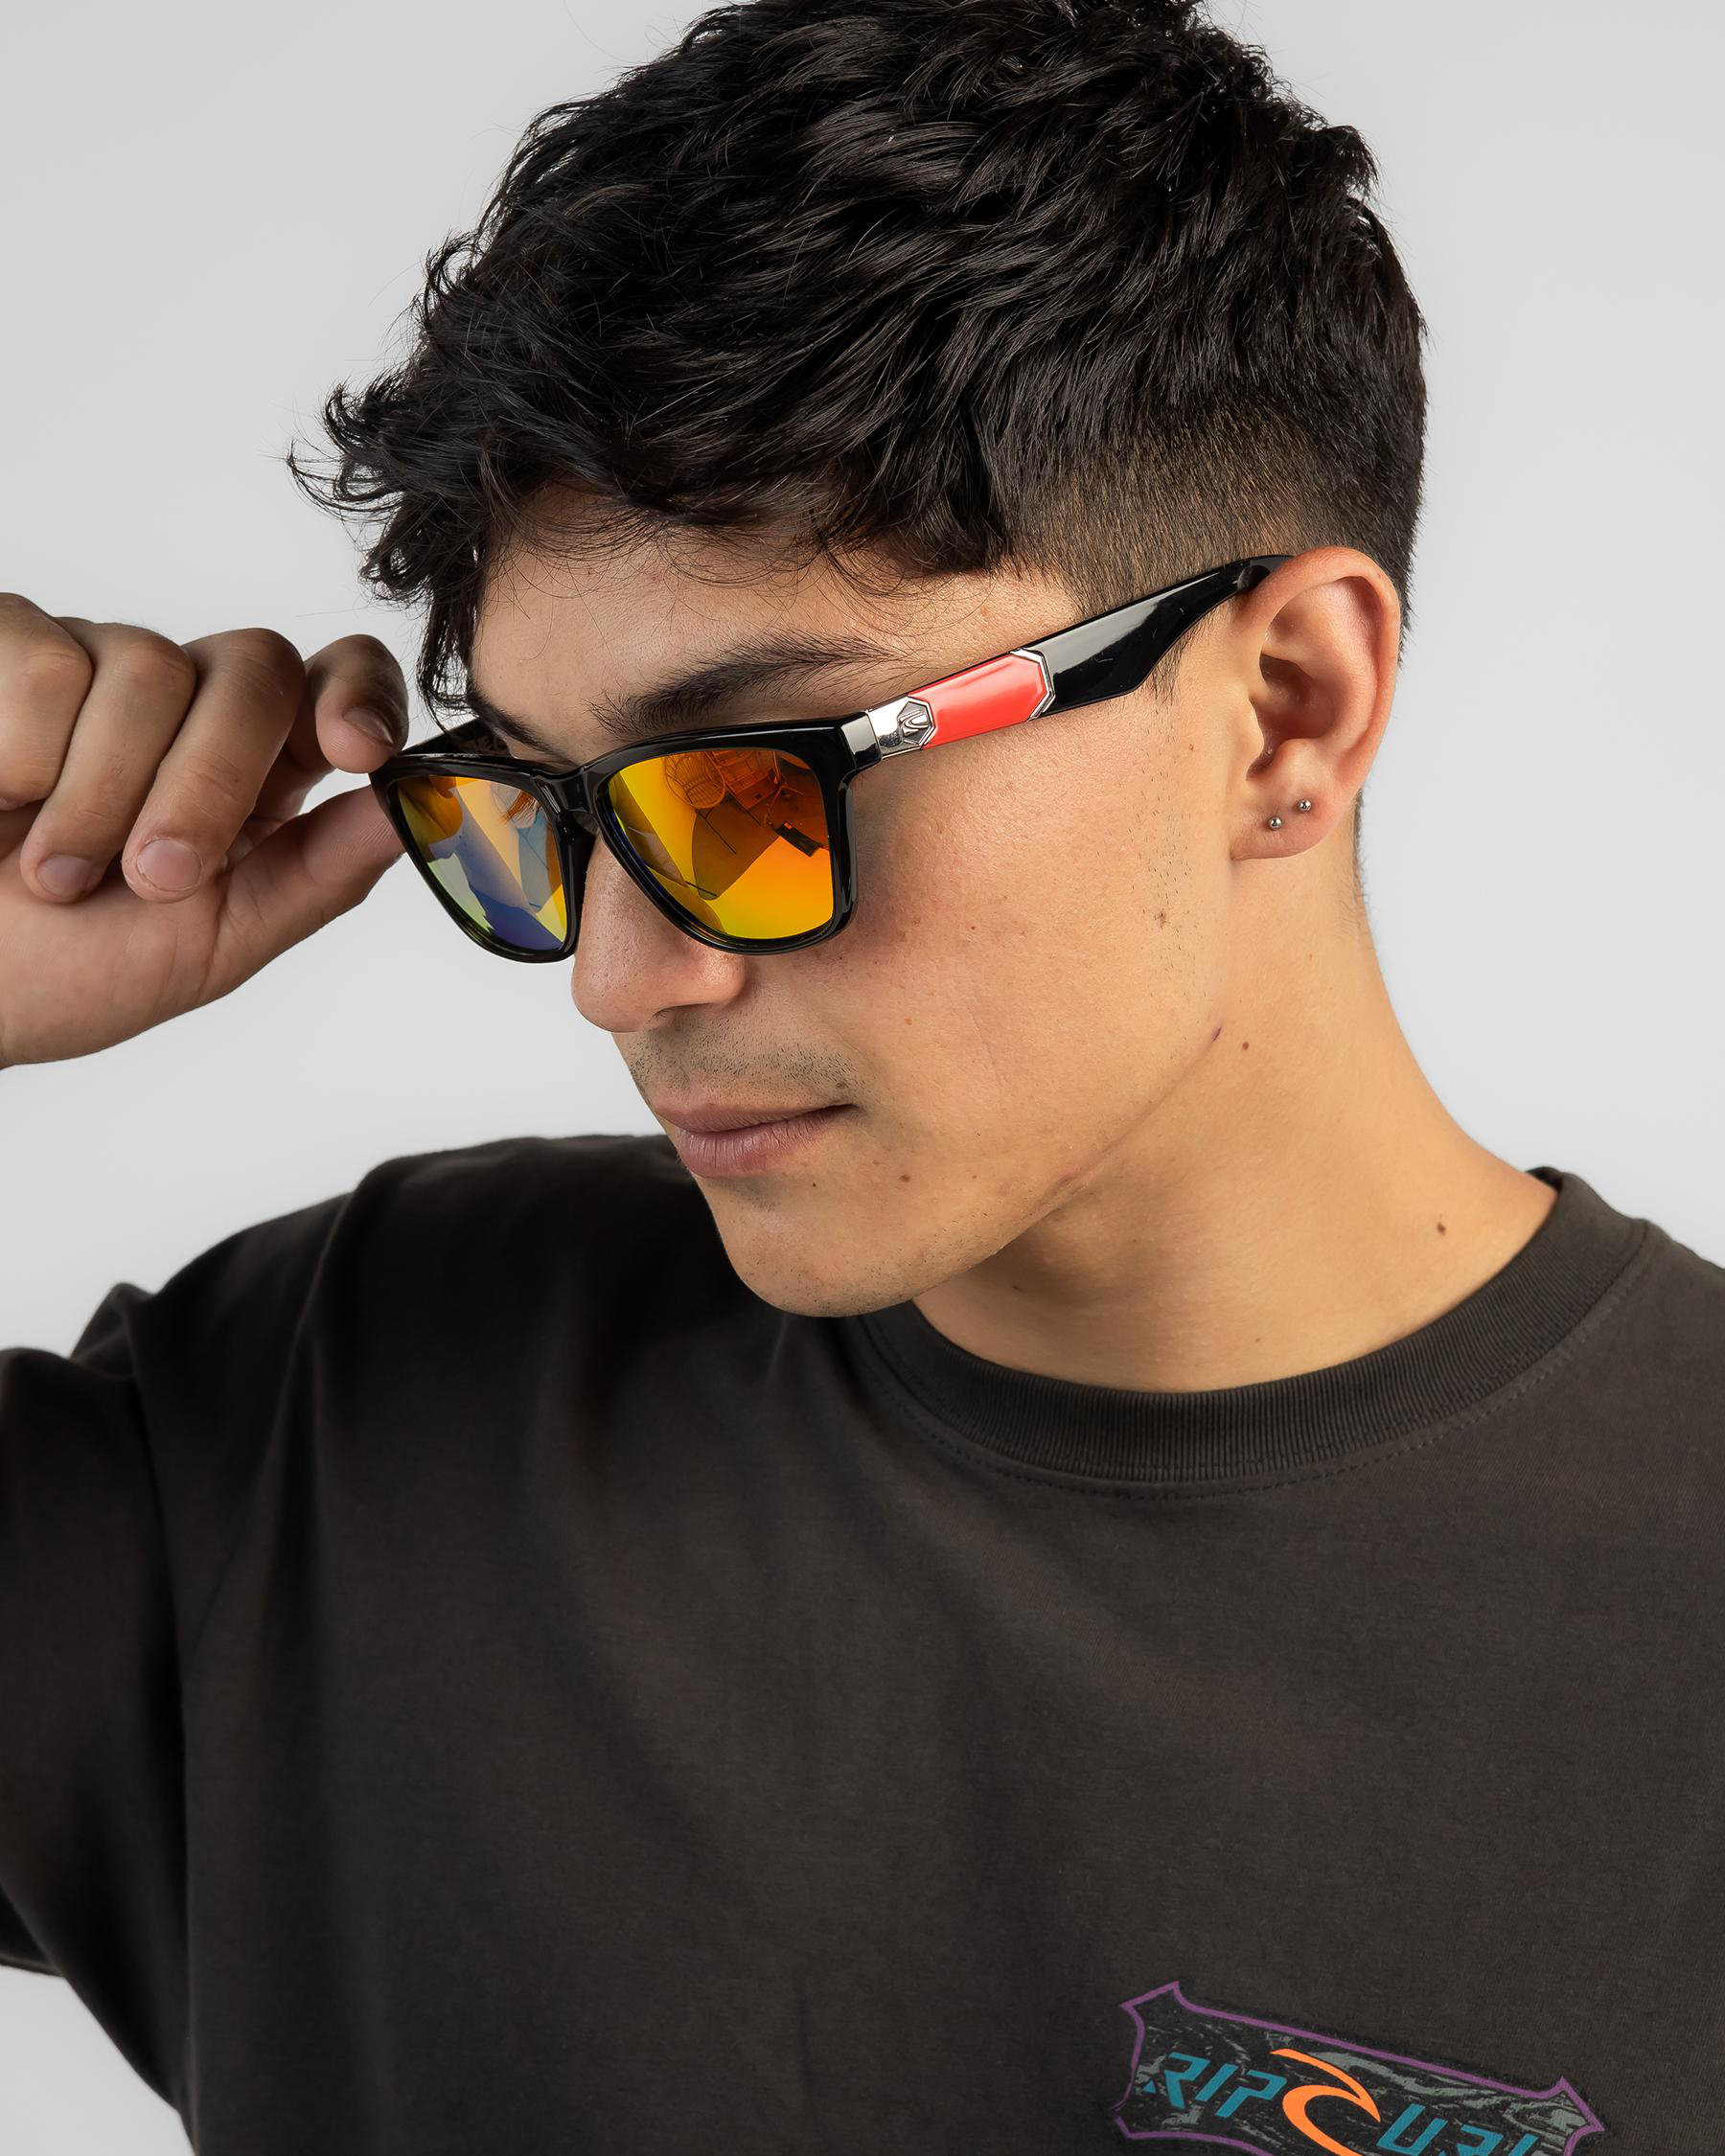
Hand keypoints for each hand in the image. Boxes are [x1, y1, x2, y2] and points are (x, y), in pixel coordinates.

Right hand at [0, 596, 409, 1066]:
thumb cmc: (60, 971)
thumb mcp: (209, 945)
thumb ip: (316, 877)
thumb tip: (418, 815)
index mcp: (255, 770)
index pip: (337, 680)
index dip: (360, 692)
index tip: (358, 750)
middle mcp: (182, 701)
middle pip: (257, 666)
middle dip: (212, 780)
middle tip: (154, 876)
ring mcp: (90, 664)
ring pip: (148, 665)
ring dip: (101, 796)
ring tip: (53, 870)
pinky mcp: (4, 644)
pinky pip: (45, 668)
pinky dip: (22, 760)